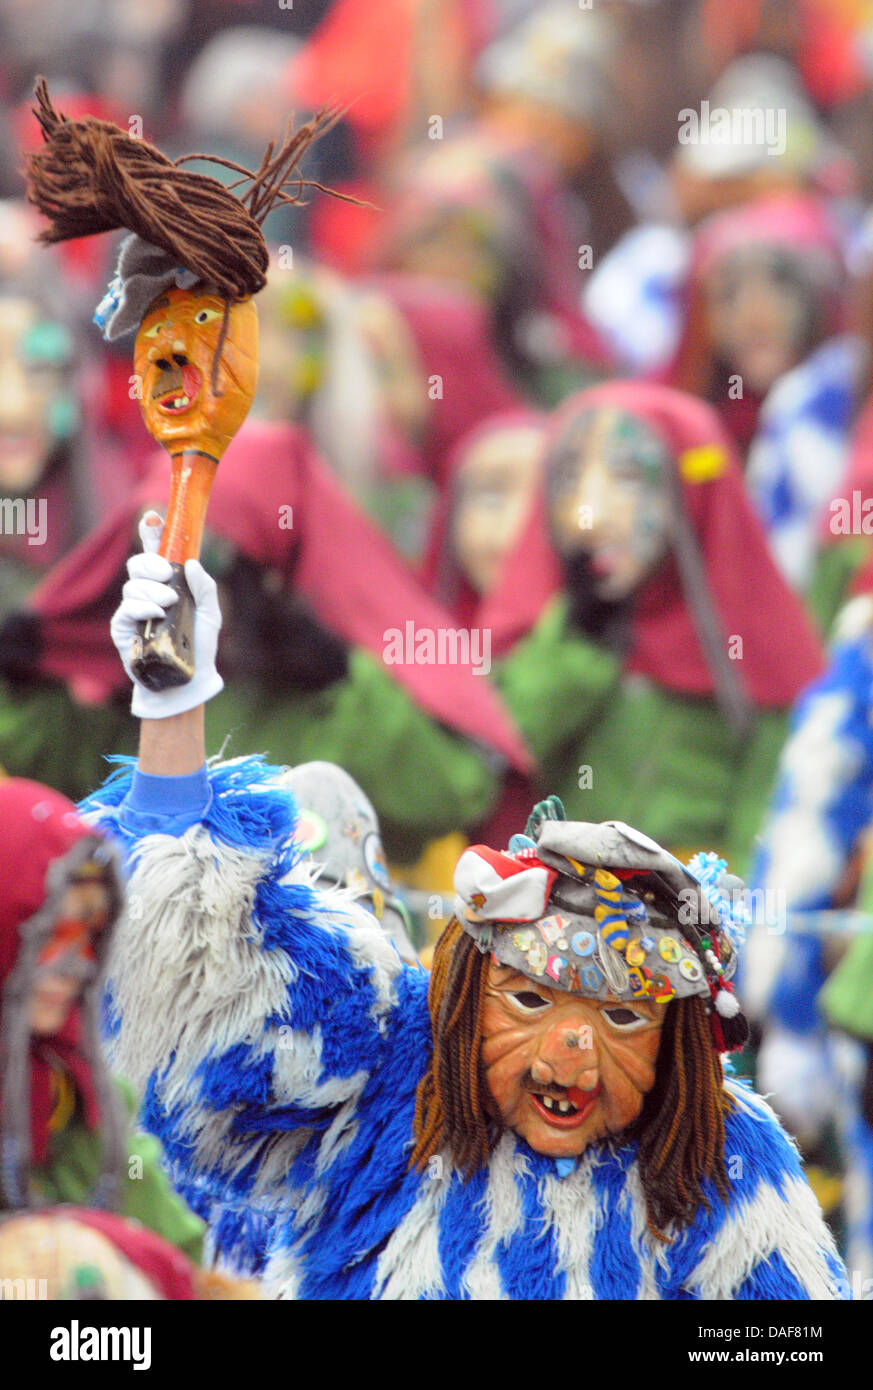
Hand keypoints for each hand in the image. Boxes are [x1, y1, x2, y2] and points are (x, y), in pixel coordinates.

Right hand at [111, 512, 223, 717]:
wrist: (189, 679)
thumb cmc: (199, 646)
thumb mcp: (211, 614)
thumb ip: (205, 588)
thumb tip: (191, 564)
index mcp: (167, 585)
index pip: (155, 554)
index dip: (151, 534)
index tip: (153, 518)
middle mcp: (147, 594)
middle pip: (137, 564)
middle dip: (150, 563)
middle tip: (167, 574)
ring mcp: (133, 610)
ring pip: (132, 586)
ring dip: (151, 590)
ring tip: (169, 604)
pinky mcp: (123, 629)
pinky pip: (126, 609)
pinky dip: (141, 607)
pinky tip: (155, 613)